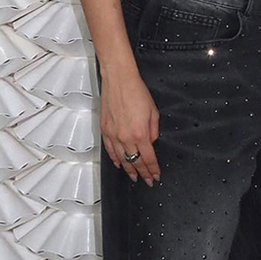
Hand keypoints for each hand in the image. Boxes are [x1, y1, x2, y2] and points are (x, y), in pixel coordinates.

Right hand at [99, 65, 160, 185]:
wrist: (119, 79)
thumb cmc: (136, 91)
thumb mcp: (153, 112)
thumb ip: (154, 131)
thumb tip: (151, 142)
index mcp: (140, 134)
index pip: (148, 159)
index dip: (153, 170)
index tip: (155, 176)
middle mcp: (126, 137)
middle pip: (135, 162)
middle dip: (143, 173)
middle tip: (147, 180)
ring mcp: (113, 135)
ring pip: (121, 159)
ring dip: (129, 170)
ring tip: (134, 177)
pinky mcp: (105, 130)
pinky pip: (109, 150)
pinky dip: (115, 159)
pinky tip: (118, 164)